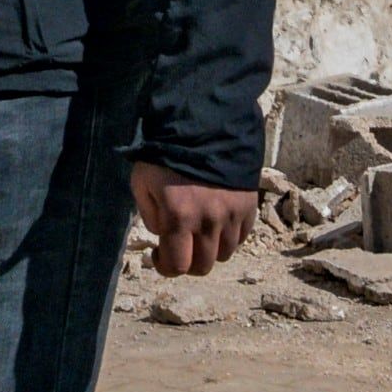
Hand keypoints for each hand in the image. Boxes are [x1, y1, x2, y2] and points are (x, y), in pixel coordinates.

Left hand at [129, 158, 256, 276]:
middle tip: (180, 246)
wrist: (205, 124)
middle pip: (203, 266)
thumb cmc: (166, 153)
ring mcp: (232, 215)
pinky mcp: (249, 206)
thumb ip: (149, 215)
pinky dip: (228, 236)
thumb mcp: (142, 181)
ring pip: (225, 254)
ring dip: (210, 249)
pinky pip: (241, 237)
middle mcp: (209, 221)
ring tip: (199, 231)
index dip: (166, 267)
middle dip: (188, 262)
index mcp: (180, 217)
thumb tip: (163, 234)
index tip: (159, 254)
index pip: (178, 265)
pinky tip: (217, 221)